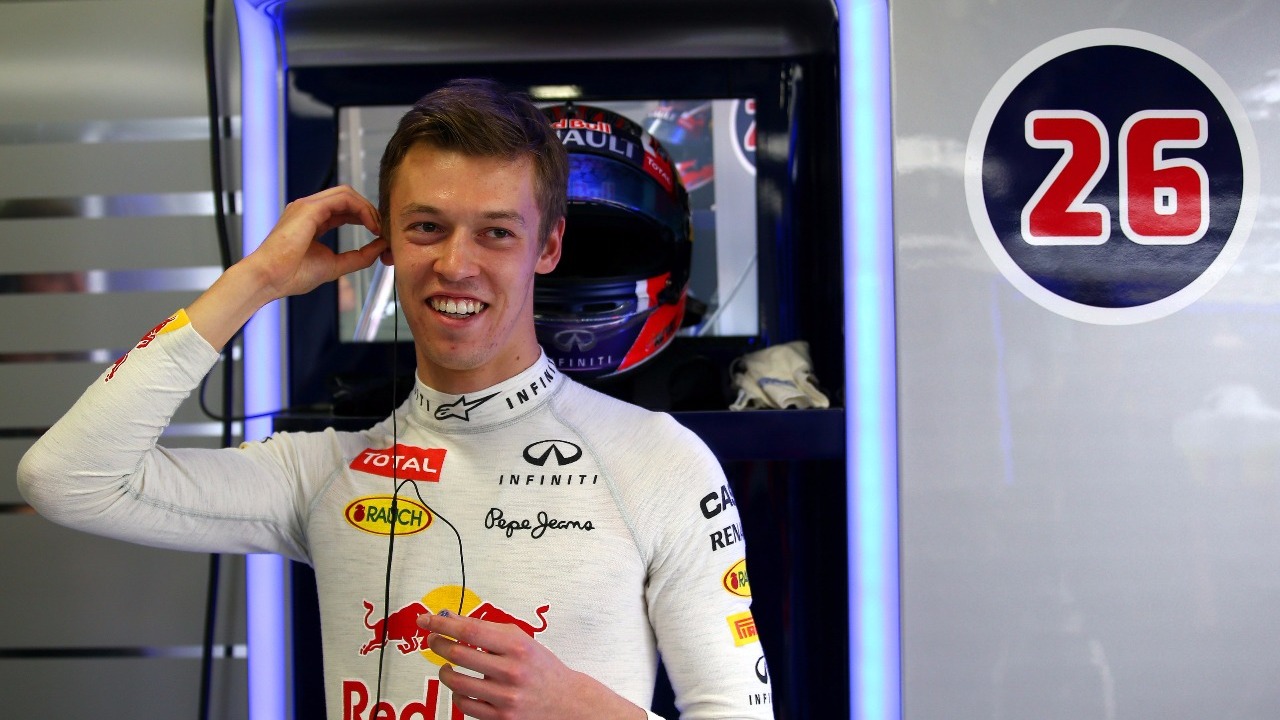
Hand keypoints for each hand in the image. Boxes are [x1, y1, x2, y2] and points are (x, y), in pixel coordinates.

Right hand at [187, 186, 387, 349]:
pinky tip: (371, 225)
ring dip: (367, 208)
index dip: (365, 218)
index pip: (344, 210)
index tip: (379, 234)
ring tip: (378, 227)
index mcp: (312, 221)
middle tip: (383, 229)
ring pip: (346, 193)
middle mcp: (308, 209)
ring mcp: (307, 206)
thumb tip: (380, 249)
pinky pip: (343, 198)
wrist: (269, 279)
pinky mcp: (309, 208)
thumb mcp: (335, 265)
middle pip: (347, 198)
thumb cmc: (292, 275)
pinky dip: (362, 209)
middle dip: (369, 211)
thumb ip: (358, 257)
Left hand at [417, 610, 645, 719]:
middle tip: (434, 639)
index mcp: (517, 647)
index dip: (443, 623)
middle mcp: (511, 672)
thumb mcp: (521, 641)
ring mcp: (505, 697)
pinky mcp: (500, 718)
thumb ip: (489, 630)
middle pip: (458, 654)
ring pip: (456, 681)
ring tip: (448, 665)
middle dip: (438, 643)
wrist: (566, 701)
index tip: (428, 619)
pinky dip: (458, 693)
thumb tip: (453, 620)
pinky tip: (462, 686)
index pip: (470, 631)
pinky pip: (464, 705)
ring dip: (445, 670)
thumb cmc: (541, 668)